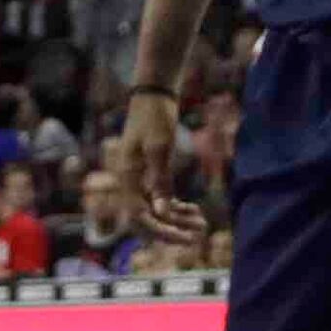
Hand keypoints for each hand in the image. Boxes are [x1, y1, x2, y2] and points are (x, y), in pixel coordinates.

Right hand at [108, 87, 197, 251]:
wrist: (154, 92)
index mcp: (127, 176)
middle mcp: (130, 181)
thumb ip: (159, 180)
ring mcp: (140, 178)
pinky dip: (177, 208)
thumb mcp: (159, 146)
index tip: (184, 238)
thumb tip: (161, 212)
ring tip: (202, 223)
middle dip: (172, 230)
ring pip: (156, 211)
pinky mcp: (150, 172)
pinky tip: (195, 210)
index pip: (138, 217)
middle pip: (147, 219)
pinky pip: (161, 199)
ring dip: (178, 220)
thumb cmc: (155, 116)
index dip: (160, 231)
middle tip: (199, 235)